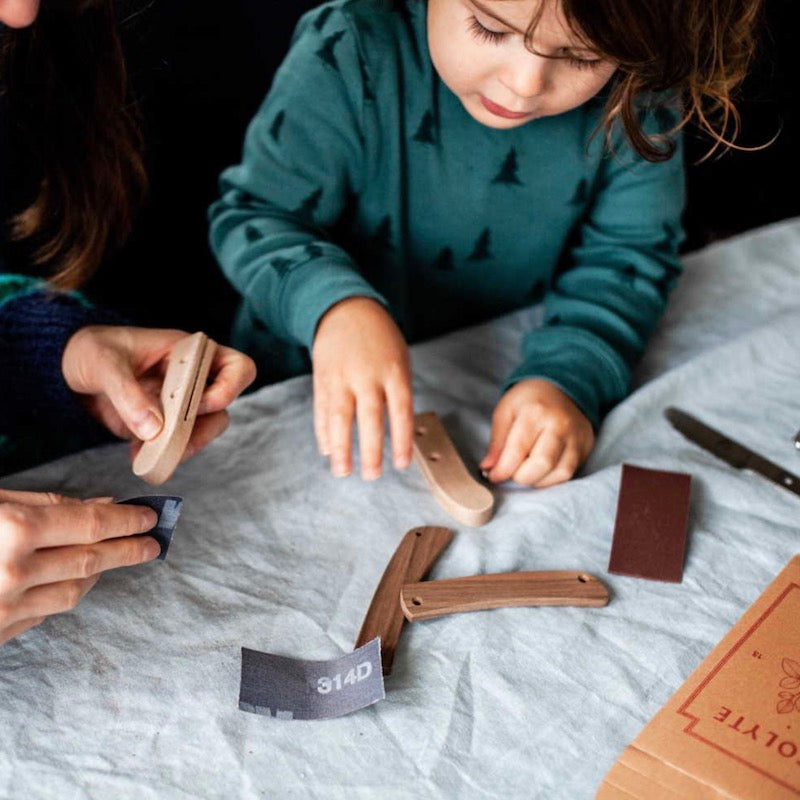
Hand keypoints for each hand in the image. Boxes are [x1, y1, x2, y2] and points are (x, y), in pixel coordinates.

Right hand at [0, 489, 159, 645]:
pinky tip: (76, 579)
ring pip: (74, 591)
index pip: (91, 524)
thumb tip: (101, 505)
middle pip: (91, 560)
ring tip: (116, 557)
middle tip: (153, 543)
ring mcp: (5, 607)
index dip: (126, 521)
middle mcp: (14, 570)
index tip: (149, 517)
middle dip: (128, 550)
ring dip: (101, 572)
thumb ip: (45, 503)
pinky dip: (67, 592)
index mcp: (14, 529)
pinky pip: (45, 612)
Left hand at [62, 325, 255, 462]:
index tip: (199, 402)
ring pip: (205, 430)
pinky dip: (163, 455)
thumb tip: (153, 428)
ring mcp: (181, 403)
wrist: (65, 371)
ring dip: (183, 446)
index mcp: (190, 351)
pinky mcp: (165, 424)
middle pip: (224, 407)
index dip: (229, 388)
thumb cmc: (91, 351)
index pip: (238, 367)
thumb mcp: (104, 364)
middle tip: (173, 439)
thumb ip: (128, 394)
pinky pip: (178, 444)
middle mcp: (193, 378)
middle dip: (201, 428)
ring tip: (150, 453)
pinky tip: (138, 455)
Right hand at [311, 297, 412, 478]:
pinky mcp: (322, 379)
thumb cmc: (380, 340)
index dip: (401, 439)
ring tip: (342, 471)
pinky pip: (322, 410)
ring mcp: (341, 377)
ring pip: (340, 416)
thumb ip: (397, 394)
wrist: (345, 309)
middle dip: (370, 449)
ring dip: (340, 447)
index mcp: (393, 370)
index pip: (400, 409)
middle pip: (369, 416)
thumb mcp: (399, 360)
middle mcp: (366, 374)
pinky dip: (323, 432)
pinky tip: (327, 450)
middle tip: (372, 476)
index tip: (401, 464)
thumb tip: (397, 435)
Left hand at [480, 379, 593, 486]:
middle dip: (521, 476)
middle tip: (512, 470)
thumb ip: (497, 442)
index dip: (502, 470)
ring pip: (558, 473)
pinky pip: (568, 474)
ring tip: (526, 468)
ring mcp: (576, 436)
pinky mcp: (585, 447)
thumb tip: (488, 468)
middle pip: (541, 465)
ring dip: (537, 479)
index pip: (517, 451)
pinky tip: (541, 469)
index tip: (493, 475)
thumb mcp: (505, 411)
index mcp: (535, 412)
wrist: (561, 388)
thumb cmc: (528, 401)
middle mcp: (559, 425)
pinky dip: (551, 478)